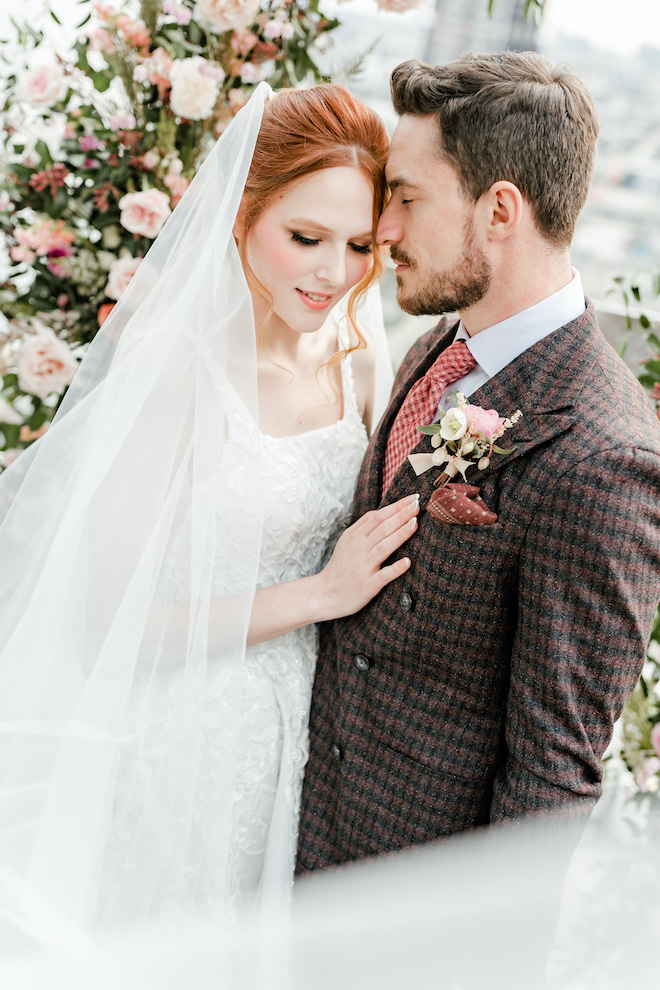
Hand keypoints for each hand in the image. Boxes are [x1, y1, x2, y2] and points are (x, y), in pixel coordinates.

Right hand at [317, 494, 418, 619]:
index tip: (412, 498)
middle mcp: (358, 549)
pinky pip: (383, 576)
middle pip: (382, 528)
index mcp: (354, 536)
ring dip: (400, 535)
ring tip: (415, 523)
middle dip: (401, 515)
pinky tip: (407, 562)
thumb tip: (385, 511)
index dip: (396, 506)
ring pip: (383, 547)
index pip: (377, 516)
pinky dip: (395, 568)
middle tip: (417, 504)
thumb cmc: (340, 567)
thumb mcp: (346, 542)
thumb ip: (364, 527)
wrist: (324, 594)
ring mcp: (363, 567)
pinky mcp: (367, 585)